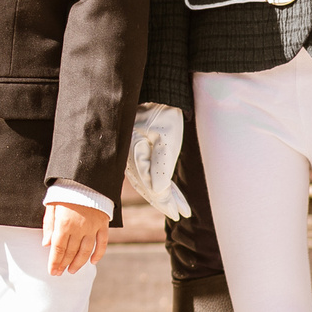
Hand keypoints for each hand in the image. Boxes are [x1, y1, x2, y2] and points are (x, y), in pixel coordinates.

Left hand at [43, 198, 110, 274]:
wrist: (86, 177)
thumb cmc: (65, 191)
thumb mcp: (52, 205)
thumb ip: (49, 225)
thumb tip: (46, 244)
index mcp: (64, 224)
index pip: (58, 249)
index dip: (55, 262)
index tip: (52, 272)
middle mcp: (79, 228)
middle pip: (71, 252)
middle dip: (64, 264)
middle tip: (60, 273)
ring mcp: (92, 227)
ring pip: (86, 251)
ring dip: (79, 263)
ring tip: (72, 270)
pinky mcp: (103, 224)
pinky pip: (102, 243)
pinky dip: (98, 254)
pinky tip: (93, 262)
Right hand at [126, 102, 190, 219]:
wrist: (157, 95)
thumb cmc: (162, 113)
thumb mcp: (166, 137)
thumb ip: (161, 165)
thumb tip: (159, 191)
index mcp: (134, 155)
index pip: (151, 185)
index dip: (165, 202)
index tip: (177, 213)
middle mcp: (130, 159)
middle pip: (149, 187)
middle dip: (165, 203)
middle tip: (180, 215)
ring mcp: (134, 157)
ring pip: (150, 183)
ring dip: (165, 197)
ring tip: (181, 209)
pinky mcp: (140, 154)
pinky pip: (151, 174)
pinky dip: (162, 185)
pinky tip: (172, 194)